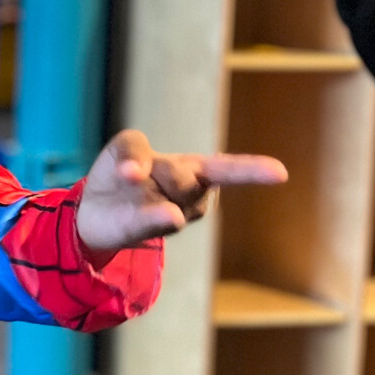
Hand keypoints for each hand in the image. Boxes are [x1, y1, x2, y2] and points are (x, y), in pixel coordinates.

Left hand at [77, 131, 288, 250]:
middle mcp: (190, 194)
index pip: (228, 168)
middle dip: (168, 171)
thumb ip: (134, 151)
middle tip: (139, 173)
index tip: (281, 174)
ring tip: (134, 190)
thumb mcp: (125, 147)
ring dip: (151, 185)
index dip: (254, 170)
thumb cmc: (120, 172)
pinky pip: (158, 217)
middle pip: (186, 175)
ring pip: (175, 194)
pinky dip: (155, 214)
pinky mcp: (149, 228)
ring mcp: (173, 213)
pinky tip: (166, 215)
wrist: (94, 211)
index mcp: (192, 168)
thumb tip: (136, 175)